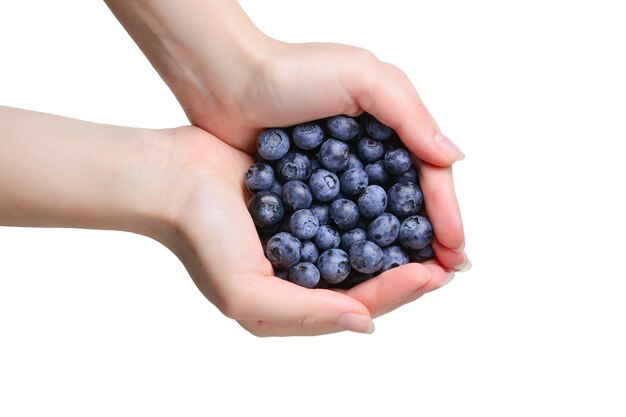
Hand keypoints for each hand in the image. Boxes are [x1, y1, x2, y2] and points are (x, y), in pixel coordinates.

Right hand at [151, 126, 450, 335]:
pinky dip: (373, 206)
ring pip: (363, 243)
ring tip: (432, 230)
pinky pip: (346, 207)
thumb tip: (366, 324)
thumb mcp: (247, 295)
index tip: (433, 274)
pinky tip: (396, 195)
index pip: (358, 304)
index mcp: (292, 302)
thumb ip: (307, 314)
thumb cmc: (201, 239)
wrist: (172, 178)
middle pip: (368, 278)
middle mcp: (303, 273)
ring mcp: (303, 236)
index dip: (398, 292)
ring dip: (396, 238)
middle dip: (409, 270)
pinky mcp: (301, 201)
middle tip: (450, 258)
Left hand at [185, 41, 469, 272]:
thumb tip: (453, 157)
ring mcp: (336, 179)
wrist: (227, 81)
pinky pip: (336, 227)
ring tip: (413, 283)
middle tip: (442, 276)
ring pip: (375, 223)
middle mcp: (369, 157)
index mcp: (391, 128)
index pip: (428, 177)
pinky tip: (363, 271)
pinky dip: (352, 248)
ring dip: (396, 252)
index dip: (444, 214)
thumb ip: (409, 114)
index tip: (456, 251)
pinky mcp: (306, 196)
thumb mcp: (361, 76)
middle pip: (406, 206)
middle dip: (427, 242)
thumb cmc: (292, 70)